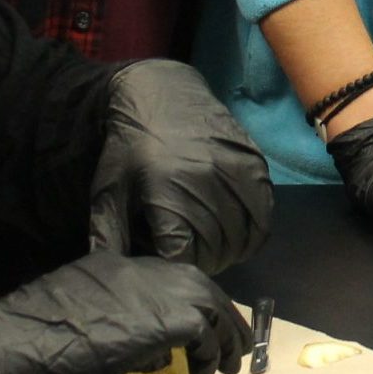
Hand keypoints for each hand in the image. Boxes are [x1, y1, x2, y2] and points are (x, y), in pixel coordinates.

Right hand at [0, 250, 251, 373]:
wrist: (5, 345)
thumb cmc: (25, 340)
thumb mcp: (74, 314)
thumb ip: (109, 315)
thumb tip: (139, 342)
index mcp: (115, 265)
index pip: (168, 276)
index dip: (189, 303)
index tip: (198, 328)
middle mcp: (140, 269)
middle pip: (199, 284)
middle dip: (220, 316)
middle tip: (229, 346)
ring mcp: (154, 290)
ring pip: (210, 303)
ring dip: (223, 337)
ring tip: (226, 365)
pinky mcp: (162, 320)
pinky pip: (203, 331)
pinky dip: (210, 352)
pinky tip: (204, 373)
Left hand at [89, 60, 273, 273]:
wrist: (161, 94)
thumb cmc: (129, 148)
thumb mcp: (108, 193)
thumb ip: (108, 239)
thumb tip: (111, 279)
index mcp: (168, 194)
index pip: (183, 257)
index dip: (176, 270)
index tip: (169, 264)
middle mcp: (206, 182)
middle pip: (216, 250)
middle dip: (203, 263)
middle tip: (192, 258)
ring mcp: (235, 170)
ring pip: (243, 236)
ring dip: (230, 252)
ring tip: (214, 248)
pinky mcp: (254, 162)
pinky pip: (264, 213)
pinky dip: (254, 232)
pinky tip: (238, 233)